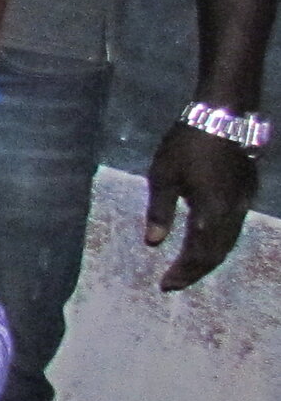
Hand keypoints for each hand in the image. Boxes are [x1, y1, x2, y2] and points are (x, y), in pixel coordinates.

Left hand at [144, 120, 259, 290]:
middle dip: (195, 270)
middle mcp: (232, 213)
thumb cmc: (187, 143)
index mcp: (211, 212)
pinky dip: (218, 241)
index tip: (166, 285)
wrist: (223, 115)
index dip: (183, 272)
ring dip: (208, 258)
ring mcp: (244, 202)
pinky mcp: (247, 192)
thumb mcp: (163, 176)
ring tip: (187, 269)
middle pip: (217, 253)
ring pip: (229, 241)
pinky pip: (234, 227)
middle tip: (174, 283)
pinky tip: (205, 242)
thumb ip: (159, 211)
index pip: (198, 253)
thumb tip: (153, 243)